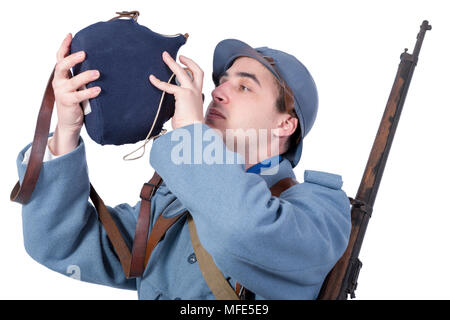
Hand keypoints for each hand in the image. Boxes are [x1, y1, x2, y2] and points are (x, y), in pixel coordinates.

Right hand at [49, 33, 100, 154]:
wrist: (70, 122)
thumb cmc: (77, 102)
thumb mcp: (79, 86)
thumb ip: (83, 75)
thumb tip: (102, 63)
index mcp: (62, 75)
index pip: (60, 57)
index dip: (64, 46)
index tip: (70, 35)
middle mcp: (60, 81)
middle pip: (61, 65)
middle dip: (72, 58)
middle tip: (84, 54)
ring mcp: (62, 92)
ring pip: (72, 81)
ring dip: (85, 76)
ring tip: (97, 73)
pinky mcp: (68, 102)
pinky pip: (78, 96)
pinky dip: (89, 92)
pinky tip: (98, 90)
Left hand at [149, 51, 203, 129]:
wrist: (192, 131)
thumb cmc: (189, 126)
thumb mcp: (186, 112)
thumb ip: (182, 105)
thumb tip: (174, 106)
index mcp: (198, 95)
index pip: (198, 78)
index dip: (193, 70)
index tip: (186, 66)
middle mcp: (197, 91)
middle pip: (196, 70)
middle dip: (187, 61)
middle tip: (179, 56)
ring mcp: (191, 91)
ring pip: (182, 72)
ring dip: (173, 63)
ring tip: (164, 56)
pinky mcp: (183, 94)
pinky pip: (168, 86)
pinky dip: (159, 82)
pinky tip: (152, 78)